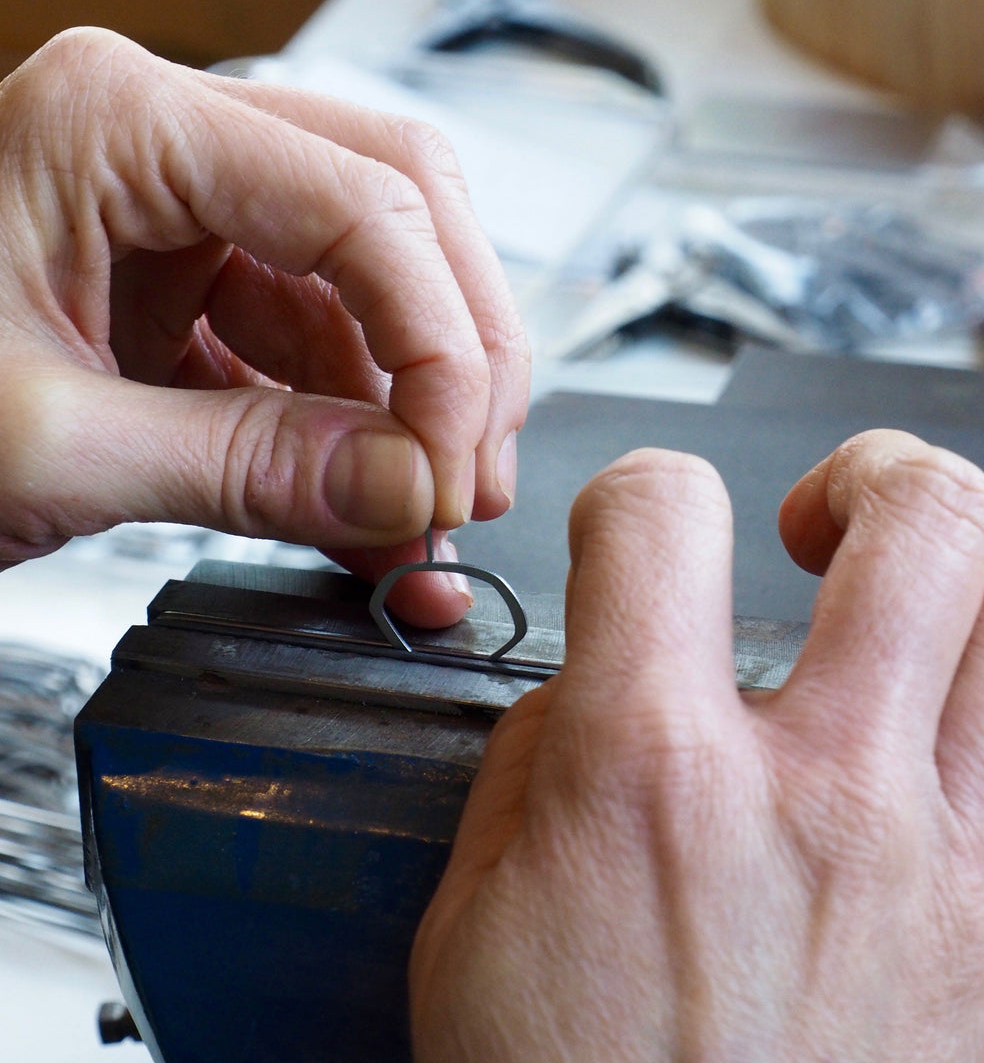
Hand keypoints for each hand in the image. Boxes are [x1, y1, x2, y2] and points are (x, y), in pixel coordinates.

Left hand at [0, 28, 528, 617]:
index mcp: (115, 122)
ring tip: (426, 521)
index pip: (360, 200)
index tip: (455, 461)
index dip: (440, 339)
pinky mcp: (190, 304)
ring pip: (368, 297)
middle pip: (394, 218)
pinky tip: (372, 514)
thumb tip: (409, 486)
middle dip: (455, 352)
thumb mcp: (48, 452)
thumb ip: (245, 466)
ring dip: (412, 413)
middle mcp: (165, 151)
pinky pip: (314, 360)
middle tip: (474, 472)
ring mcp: (184, 227)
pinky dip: (355, 442)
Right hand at [410, 429, 983, 1060]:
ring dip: (964, 585)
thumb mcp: (473, 922)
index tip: (638, 530)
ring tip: (908, 614)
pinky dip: (982, 724)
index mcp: (648, 782)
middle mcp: (820, 807)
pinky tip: (930, 755)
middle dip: (875, 483)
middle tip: (828, 524)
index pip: (660, 520)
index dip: (637, 494)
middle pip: (927, 524)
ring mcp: (948, 878)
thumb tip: (590, 686)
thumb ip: (533, 764)